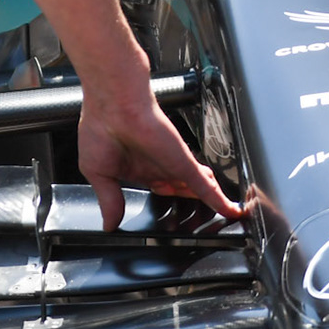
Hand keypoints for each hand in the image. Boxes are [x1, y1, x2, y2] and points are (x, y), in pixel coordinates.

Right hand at [77, 91, 241, 230]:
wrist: (113, 103)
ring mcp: (173, 164)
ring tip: (224, 215)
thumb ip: (109, 200)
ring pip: (197, 190)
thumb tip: (108, 225)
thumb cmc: (101, 126)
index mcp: (136, 166)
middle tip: (203, 218)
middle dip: (191, 202)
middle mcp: (158, 164)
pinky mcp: (183, 163)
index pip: (158, 187)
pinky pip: (205, 187)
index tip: (175, 215)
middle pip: (181, 189)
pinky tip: (230, 211)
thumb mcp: (98, 172)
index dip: (167, 199)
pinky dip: (218, 200)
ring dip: (209, 203)